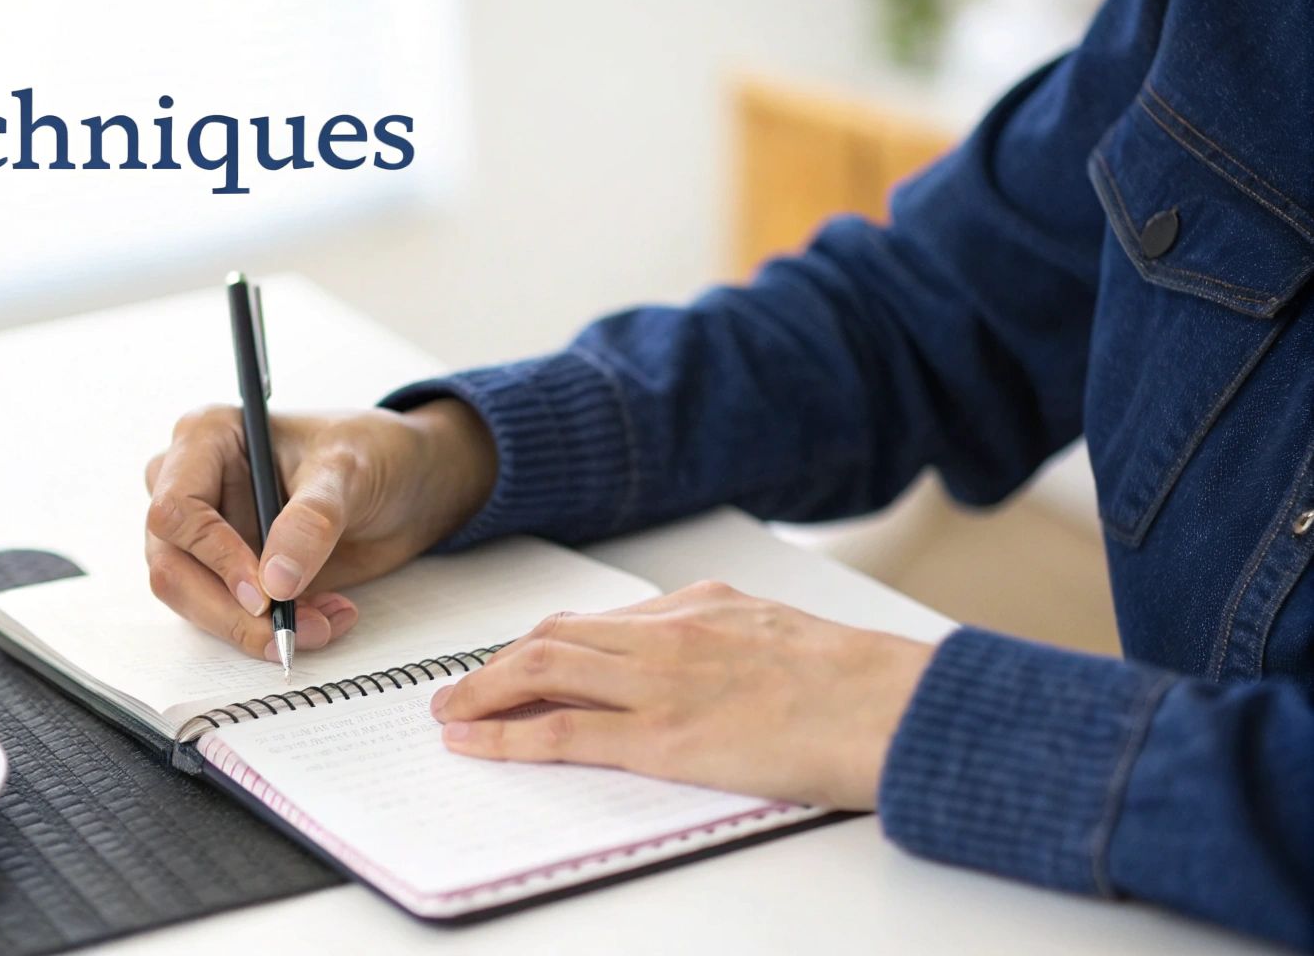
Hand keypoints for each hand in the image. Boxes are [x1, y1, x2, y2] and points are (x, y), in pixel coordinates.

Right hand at [144, 399, 495, 659]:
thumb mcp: (349, 472)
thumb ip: (312, 521)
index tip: (263, 593)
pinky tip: (327, 617)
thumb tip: (275, 580)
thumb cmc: (373, 452)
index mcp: (207, 437)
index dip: (212, 556)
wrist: (407, 484)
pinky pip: (230, 615)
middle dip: (228, 610)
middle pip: (172, 564)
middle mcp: (194, 484)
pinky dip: (274, 630)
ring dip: (254, 628)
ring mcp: (208, 533)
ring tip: (325, 622)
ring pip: (193, 600)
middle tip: (286, 633)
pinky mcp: (230, 572)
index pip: (176, 508)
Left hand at [430, 581, 934, 808]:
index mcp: (701, 606)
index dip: (543, 643)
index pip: (597, 623)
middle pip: (555, 637)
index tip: (516, 661)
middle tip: (460, 686)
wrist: (897, 708)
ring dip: (483, 690)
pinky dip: (507, 735)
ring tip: (449, 711)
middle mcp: (670, 632)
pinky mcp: (664, 738)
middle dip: (497, 663)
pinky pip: (564, 733)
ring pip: (543, 670)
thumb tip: (693, 658)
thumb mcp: (781, 635)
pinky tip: (474, 741)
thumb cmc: (858, 684)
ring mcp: (662, 683)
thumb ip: (728, 639)